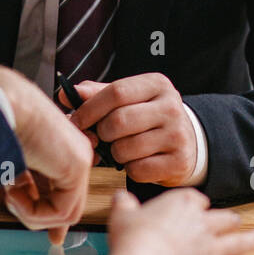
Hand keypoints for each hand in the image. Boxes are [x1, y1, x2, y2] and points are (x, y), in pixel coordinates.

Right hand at [0, 65, 92, 244]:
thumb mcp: (10, 162)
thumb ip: (21, 186)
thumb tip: (21, 208)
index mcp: (58, 145)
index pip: (64, 188)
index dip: (53, 212)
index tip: (53, 235)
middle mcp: (74, 151)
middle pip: (67, 201)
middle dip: (46, 219)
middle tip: (32, 225)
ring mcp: (79, 158)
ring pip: (66, 212)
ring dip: (32, 214)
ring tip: (9, 196)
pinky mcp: (76, 167)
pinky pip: (63, 212)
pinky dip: (34, 213)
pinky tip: (15, 195)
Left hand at [59, 74, 197, 184]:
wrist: (187, 142)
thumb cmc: (147, 118)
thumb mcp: (128, 99)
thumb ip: (97, 95)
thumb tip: (66, 95)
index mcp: (157, 84)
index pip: (116, 92)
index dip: (90, 109)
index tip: (76, 121)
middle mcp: (171, 106)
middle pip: (118, 121)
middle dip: (101, 133)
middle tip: (99, 138)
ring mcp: (178, 135)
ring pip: (125, 148)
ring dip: (114, 153)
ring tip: (121, 149)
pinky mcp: (179, 162)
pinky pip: (138, 170)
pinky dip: (129, 169)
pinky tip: (136, 161)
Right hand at [107, 186, 253, 254]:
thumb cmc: (133, 240)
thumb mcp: (122, 215)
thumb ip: (124, 204)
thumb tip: (120, 197)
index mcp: (182, 204)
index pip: (196, 199)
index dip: (196, 204)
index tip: (196, 207)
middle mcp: (202, 223)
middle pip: (222, 218)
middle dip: (230, 219)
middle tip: (236, 220)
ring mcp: (211, 248)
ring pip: (238, 241)